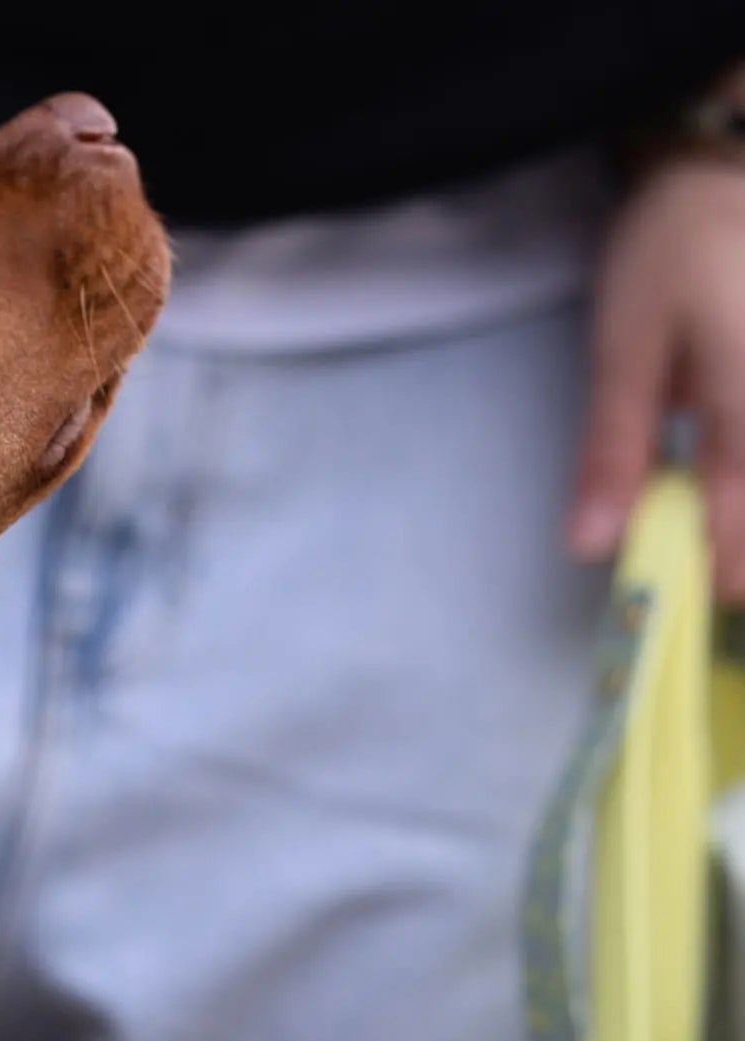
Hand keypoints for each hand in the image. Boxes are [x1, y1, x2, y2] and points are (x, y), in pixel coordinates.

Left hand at [569, 158, 744, 596]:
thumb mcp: (623, 350)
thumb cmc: (672, 247)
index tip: (723, 605)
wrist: (730, 151)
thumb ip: (614, 450)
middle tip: (735, 580)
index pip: (742, 512)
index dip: (735, 566)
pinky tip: (735, 475)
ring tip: (736, 546)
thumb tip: (593, 546)